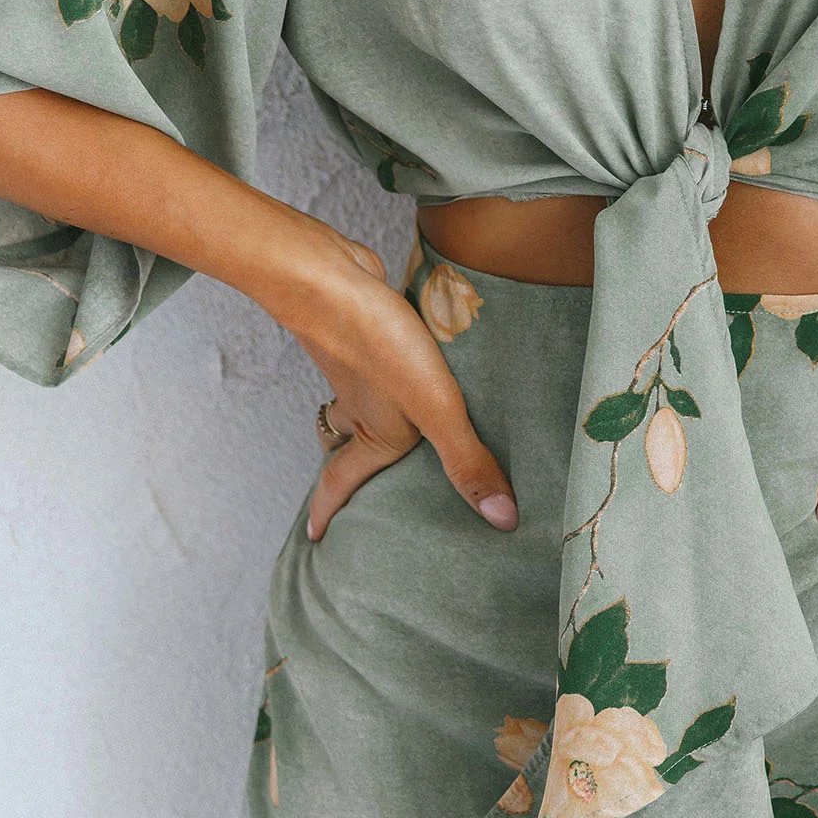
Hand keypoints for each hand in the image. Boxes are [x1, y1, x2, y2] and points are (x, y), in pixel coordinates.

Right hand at [276, 224, 517, 541]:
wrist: (333, 280)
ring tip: (390, 421)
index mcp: (373, 434)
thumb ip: (467, 460)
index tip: (316, 537)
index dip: (329, 510)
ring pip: (355, 401)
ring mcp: (359, 367)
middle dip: (346, 463)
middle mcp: (359, 404)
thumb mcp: (435, 409)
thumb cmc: (378, 346)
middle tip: (355, 481)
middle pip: (344, 443)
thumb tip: (500, 519)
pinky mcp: (369, 333)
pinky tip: (414, 359)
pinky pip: (374, 363)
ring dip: (365, 413)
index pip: (341, 481)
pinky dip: (384, 370)